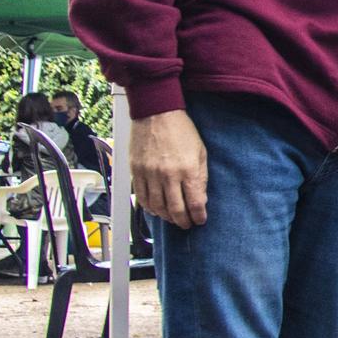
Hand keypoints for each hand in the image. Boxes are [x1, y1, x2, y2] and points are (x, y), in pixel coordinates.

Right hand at [132, 109, 207, 229]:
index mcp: (188, 170)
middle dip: (183, 221)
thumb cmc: (182, 130)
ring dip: (166, 217)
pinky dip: (149, 208)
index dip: (199, 216)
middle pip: (175, 210)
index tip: (200, 220)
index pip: (195, 203)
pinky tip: (156, 210)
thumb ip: (201, 177)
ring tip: (173, 219)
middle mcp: (168, 175)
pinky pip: (141, 197)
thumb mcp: (201, 152)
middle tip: (187, 224)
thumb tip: (200, 199)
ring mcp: (150, 174)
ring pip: (157, 207)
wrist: (156, 113)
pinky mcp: (136, 171)